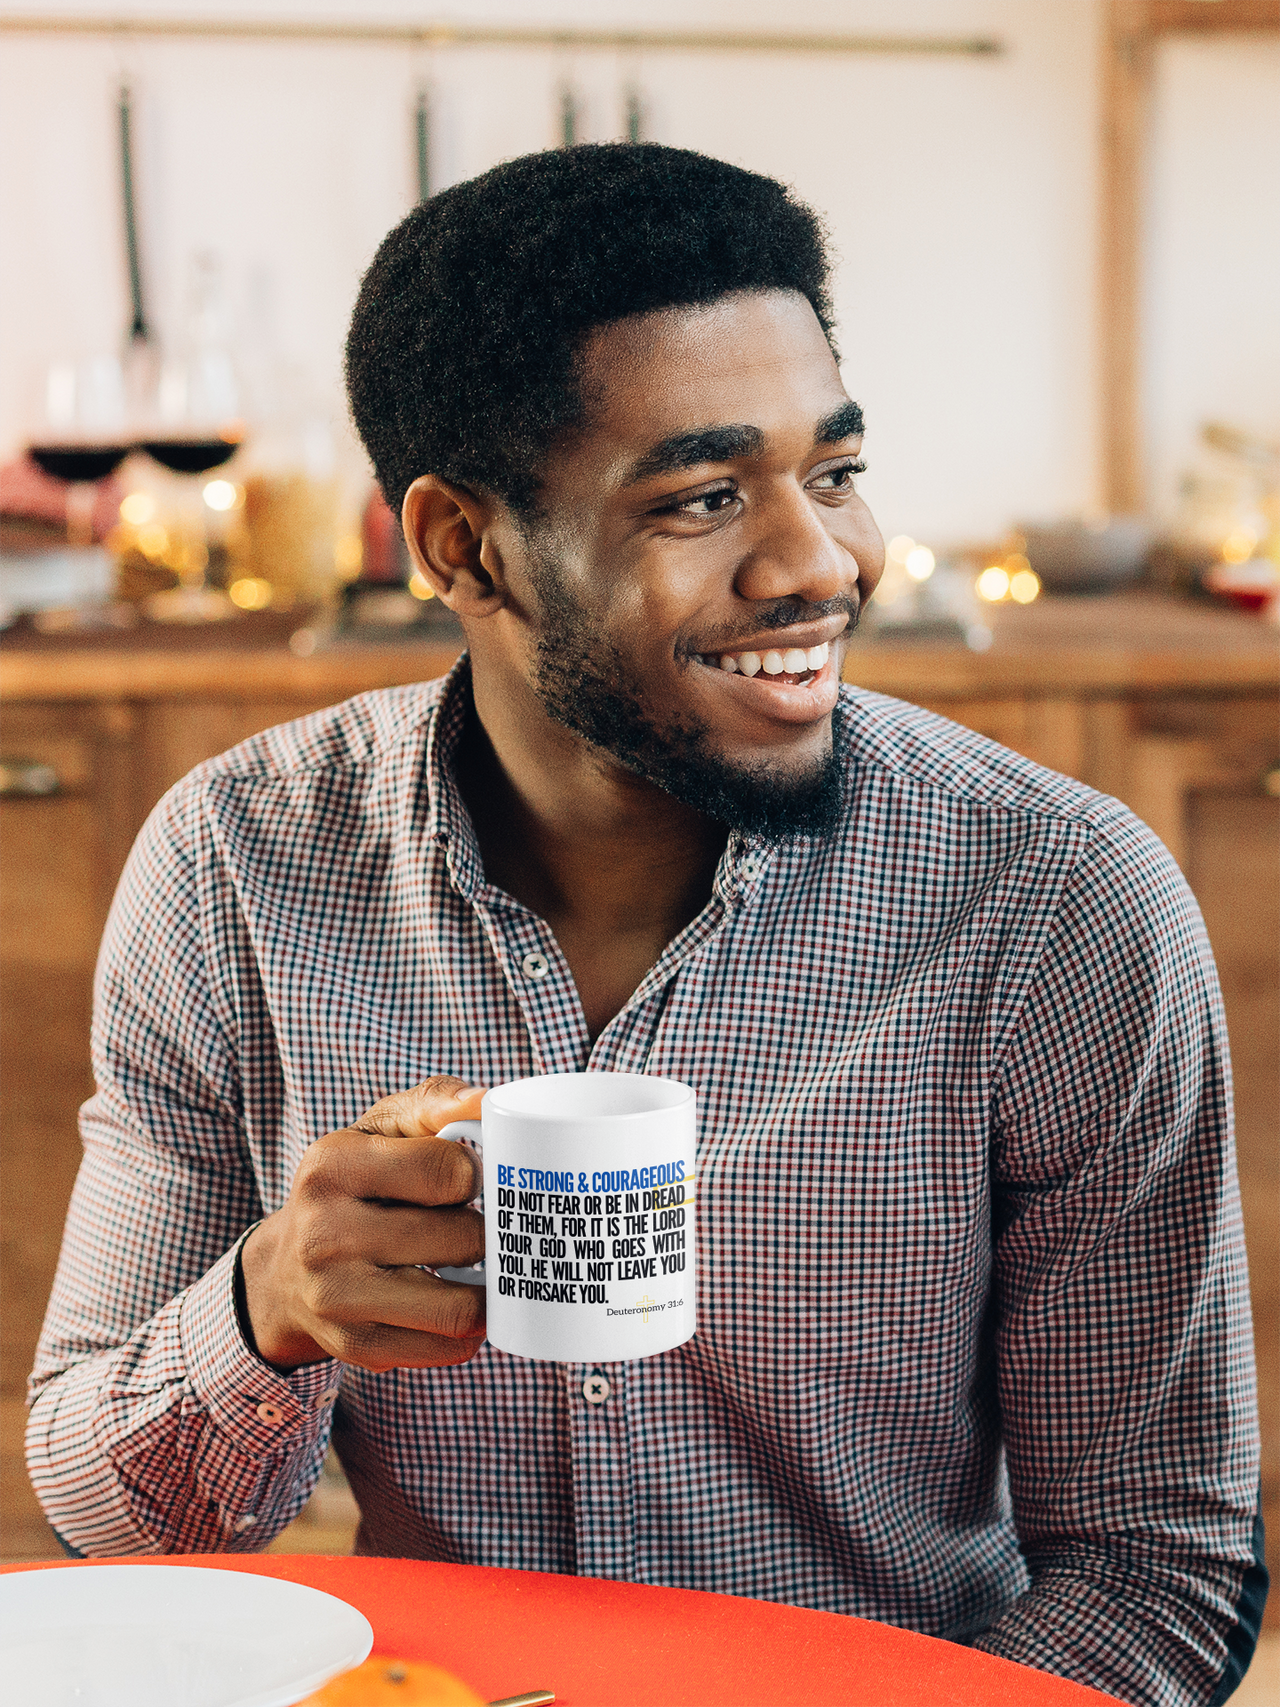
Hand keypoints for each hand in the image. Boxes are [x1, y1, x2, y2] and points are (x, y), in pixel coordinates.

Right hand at [240, 1076, 487, 1371]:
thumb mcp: (378, 1131)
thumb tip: (484, 1101)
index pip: (449, 1171)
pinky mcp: (357, 1346)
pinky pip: (448, 1347)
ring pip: (460, 1306)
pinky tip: (458, 1300)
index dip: (474, 1174)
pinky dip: (470, 1327)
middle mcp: (324, 1235)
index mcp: (332, 1167)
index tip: (465, 1178)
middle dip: (486, 1232)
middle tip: (480, 1225)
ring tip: (480, 1266)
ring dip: (486, 1287)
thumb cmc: (352, 1187)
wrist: (286, 1269)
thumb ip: (433, 1104)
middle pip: (461, 1239)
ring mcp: (337, 1299)